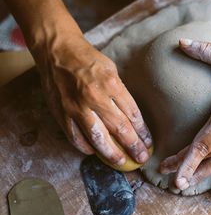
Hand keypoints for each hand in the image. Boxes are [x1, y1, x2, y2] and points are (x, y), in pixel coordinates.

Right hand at [35, 34, 151, 165]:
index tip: (148, 142)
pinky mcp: (62, 113)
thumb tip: (131, 117)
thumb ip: (120, 93)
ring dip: (112, 154)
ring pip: (98, 138)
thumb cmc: (87, 60)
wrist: (57, 51)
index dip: (142, 132)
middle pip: (119, 129)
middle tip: (142, 158)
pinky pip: (76, 137)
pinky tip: (95, 152)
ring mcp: (76, 107)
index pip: (132, 114)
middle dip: (133, 146)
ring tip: (122, 163)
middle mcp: (94, 97)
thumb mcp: (112, 70)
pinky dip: (86, 148)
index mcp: (111, 83)